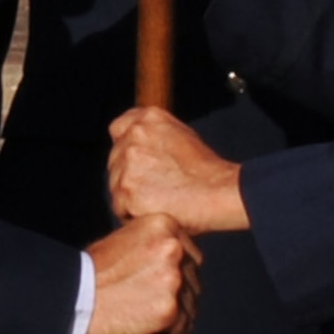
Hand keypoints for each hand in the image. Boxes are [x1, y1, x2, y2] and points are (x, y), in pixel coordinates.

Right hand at [84, 212, 201, 333]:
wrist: (75, 299)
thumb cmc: (93, 271)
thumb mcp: (125, 239)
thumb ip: (153, 244)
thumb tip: (174, 258)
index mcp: (165, 224)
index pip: (190, 252)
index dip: (177, 270)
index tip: (160, 281)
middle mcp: (174, 248)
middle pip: (193, 277)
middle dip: (179, 291)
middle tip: (152, 300)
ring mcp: (173, 279)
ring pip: (191, 302)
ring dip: (177, 313)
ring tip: (148, 315)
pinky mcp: (170, 309)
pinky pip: (184, 325)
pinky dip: (172, 332)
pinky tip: (153, 329)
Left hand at [109, 107, 249, 233]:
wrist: (218, 193)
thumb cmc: (206, 170)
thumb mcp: (182, 134)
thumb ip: (154, 133)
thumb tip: (139, 142)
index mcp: (148, 119)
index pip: (118, 128)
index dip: (125, 147)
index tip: (135, 161)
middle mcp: (134, 137)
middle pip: (115, 160)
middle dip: (128, 174)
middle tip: (154, 187)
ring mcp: (128, 164)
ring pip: (115, 185)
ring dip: (130, 195)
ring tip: (158, 200)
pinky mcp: (126, 191)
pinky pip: (120, 207)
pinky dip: (132, 213)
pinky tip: (155, 211)